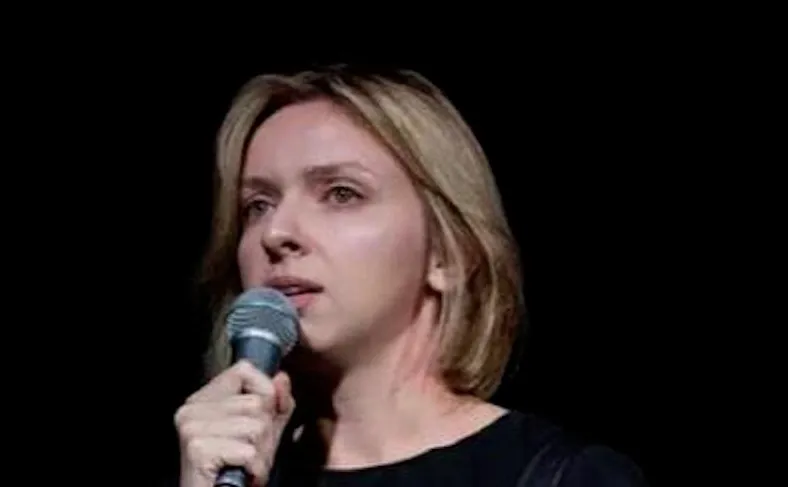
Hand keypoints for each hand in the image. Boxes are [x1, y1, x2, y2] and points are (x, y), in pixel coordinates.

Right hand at [174, 360, 294, 486]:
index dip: (264, 391)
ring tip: (248, 465)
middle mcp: (192, 409)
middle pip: (256, 403)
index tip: (264, 417)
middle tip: (252, 454)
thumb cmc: (237, 470)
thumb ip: (277, 405)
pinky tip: (244, 476)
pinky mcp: (198, 449)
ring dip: (262, 454)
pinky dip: (256, 469)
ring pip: (256, 426)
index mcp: (202, 399)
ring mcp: (192, 428)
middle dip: (266, 434)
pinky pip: (249, 451)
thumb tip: (282, 378)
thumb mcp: (264, 433)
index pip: (243, 370)